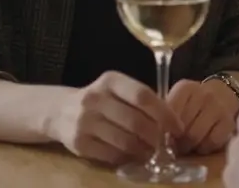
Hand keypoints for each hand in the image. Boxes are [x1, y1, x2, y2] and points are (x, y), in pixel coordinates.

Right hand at [46, 71, 182, 165]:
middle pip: (136, 121)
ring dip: (143, 150)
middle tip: (164, 144)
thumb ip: (140, 100)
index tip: (178, 127)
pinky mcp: (78, 143)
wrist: (60, 111)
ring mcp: (84, 122)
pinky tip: (131, 155)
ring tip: (150, 151)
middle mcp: (95, 99)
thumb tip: (171, 122)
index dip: (164, 113)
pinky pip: (111, 155)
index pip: (143, 96)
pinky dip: (126, 158)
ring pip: (125, 141)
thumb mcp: (117, 90)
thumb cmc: (100, 100)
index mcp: (110, 81)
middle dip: (155, 136)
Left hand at [167, 78, 238, 154]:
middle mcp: (203, 95)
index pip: (169, 113)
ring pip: (195, 136)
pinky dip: (204, 148)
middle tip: (175, 145)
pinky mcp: (229, 122)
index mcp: (185, 88)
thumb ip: (168, 114)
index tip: (164, 136)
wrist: (225, 93)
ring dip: (189, 146)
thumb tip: (159, 137)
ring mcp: (218, 108)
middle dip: (176, 141)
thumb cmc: (195, 100)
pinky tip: (202, 144)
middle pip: (182, 128)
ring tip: (187, 145)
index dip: (164, 129)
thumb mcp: (180, 99)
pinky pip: (211, 142)